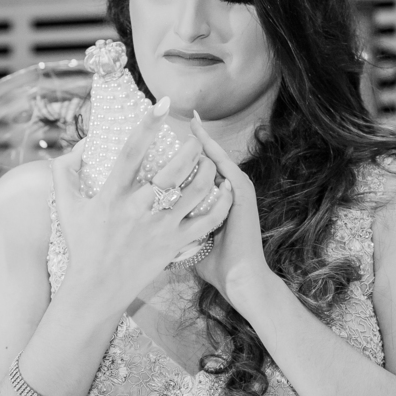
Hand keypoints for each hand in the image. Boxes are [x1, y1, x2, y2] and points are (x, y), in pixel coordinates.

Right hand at [50, 98, 230, 317]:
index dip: (148, 124)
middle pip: (175, 169)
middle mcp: (139, 208)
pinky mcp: (175, 245)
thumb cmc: (81, 245)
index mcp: (112, 194)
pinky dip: (221, 203)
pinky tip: (225, 189)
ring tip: (209, 161)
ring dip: (208, 171)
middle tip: (196, 138)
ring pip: (197, 191)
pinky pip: (207, 221)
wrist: (95, 290)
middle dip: (192, 147)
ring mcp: (160, 227)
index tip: (163, 103)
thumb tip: (81, 144)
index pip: (132, 151)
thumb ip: (65, 171)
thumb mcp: (65, 206)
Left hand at [189, 111, 278, 311]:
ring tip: (192, 121)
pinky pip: (224, 166)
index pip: (200, 172)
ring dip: (204, 140)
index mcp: (217, 201)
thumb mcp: (194, 241)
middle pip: (208, 158)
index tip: (172, 139)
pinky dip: (213, 151)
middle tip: (184, 116)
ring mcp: (236, 191)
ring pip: (216, 158)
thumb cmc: (217, 266)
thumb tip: (154, 222)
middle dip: (196, 139)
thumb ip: (180, 227)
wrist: (241, 280)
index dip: (188, 155)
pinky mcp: (240, 194)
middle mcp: (229, 192)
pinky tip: (200, 139)